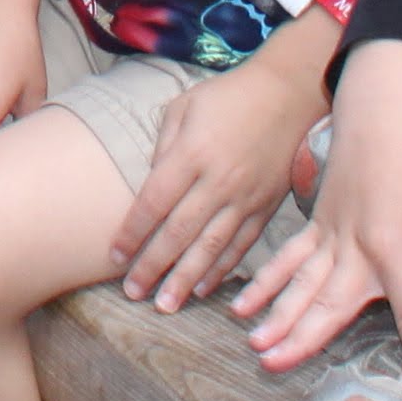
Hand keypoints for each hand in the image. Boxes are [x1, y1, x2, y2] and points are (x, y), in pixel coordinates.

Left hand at [107, 42, 320, 308]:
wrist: (287, 95)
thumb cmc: (227, 97)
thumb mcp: (184, 107)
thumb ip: (163, 147)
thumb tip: (147, 185)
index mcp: (191, 154)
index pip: (154, 203)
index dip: (132, 233)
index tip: (114, 256)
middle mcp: (218, 181)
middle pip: (179, 234)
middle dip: (154, 267)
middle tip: (133, 294)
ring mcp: (245, 198)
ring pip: (211, 249)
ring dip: (186, 280)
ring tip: (166, 304)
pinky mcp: (266, 207)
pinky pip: (241, 246)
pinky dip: (222, 270)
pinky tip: (204, 287)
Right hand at [238, 39, 401, 372]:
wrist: (378, 116)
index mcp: (391, 244)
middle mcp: (354, 247)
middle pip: (330, 300)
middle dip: (305, 337)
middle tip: (277, 366)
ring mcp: (329, 238)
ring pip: (301, 284)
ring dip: (278, 315)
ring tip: (258, 346)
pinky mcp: (315, 227)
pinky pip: (286, 259)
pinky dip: (265, 282)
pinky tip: (243, 305)